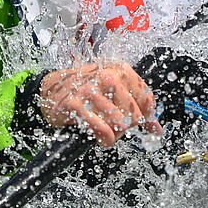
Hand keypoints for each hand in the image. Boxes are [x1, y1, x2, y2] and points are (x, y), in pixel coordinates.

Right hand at [38, 62, 162, 146]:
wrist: (52, 88)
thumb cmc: (86, 89)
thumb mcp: (114, 91)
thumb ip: (137, 108)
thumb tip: (156, 130)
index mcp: (121, 69)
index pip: (146, 99)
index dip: (145, 117)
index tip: (135, 122)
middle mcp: (107, 76)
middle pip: (134, 115)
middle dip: (127, 127)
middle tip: (115, 127)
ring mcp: (91, 90)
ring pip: (119, 123)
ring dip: (115, 134)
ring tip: (107, 131)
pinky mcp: (76, 104)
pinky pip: (101, 128)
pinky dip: (105, 138)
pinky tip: (101, 137)